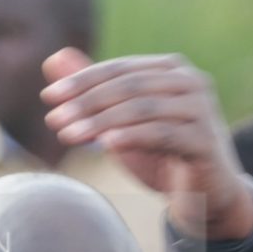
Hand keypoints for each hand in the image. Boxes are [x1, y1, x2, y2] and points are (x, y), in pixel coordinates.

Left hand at [40, 49, 252, 242]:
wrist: (204, 193)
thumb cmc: (160, 154)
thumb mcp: (121, 123)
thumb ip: (92, 91)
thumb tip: (54, 58)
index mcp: (170, 70)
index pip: (119, 69)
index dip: (82, 80)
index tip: (48, 97)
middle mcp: (190, 81)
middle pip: (129, 86)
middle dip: (87, 102)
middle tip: (54, 119)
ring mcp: (201, 108)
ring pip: (142, 108)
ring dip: (101, 122)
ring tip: (68, 136)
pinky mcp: (204, 139)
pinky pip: (162, 133)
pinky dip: (131, 136)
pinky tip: (105, 144)